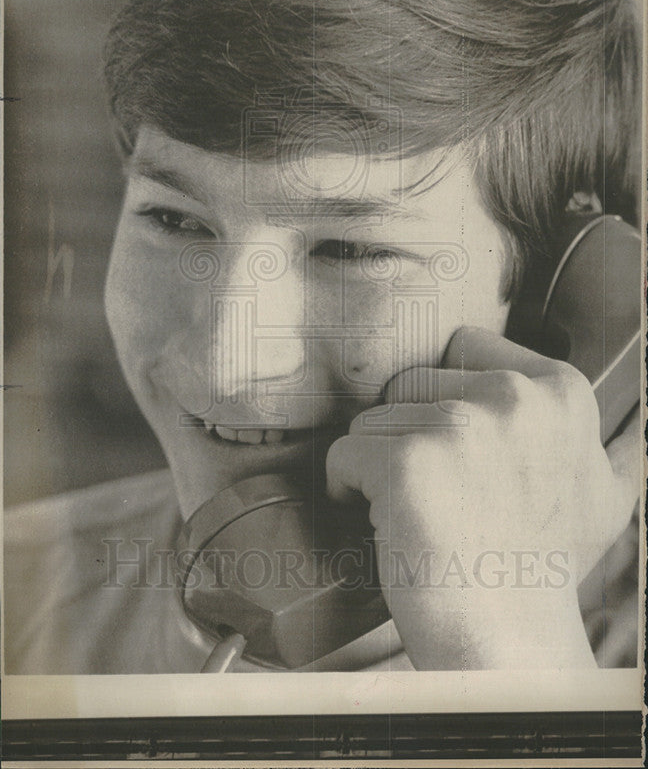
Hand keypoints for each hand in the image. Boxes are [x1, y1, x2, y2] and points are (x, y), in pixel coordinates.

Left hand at [326, 327, 638, 668]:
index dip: (452, 400)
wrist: (511, 642)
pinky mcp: (407, 462)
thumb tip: (614, 418)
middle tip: (446, 493)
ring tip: (421, 511)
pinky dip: (348, 487)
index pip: (463, 348)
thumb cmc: (545, 570)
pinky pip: (344, 453)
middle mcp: (513, 396)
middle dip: (414, 432)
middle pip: (413, 381)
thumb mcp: (601, 493)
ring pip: (375, 418)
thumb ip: (598, 444)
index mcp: (559, 390)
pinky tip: (384, 521)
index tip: (466, 454)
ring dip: (381, 463)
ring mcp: (461, 426)